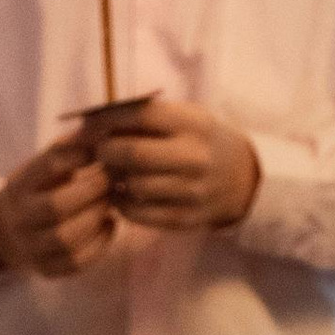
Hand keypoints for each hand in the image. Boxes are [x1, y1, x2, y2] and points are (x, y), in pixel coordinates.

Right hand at [0, 130, 117, 278]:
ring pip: (66, 238)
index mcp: (18, 186)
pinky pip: (76, 263)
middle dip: (93, 190)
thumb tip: (105, 124)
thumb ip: (70, 147)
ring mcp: (30, 248)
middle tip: (113, 178)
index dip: (79, 156)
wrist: (8, 232)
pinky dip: (100, 243)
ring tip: (111, 201)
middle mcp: (19, 220)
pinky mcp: (46, 271)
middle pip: (57, 206)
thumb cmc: (38, 189)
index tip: (100, 149)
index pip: (48, 166)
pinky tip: (109, 224)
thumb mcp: (44, 165)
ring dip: (97, 217)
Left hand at [89, 95, 259, 233]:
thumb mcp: (187, 118)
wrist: (244, 180)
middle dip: (107, 152)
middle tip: (100, 152)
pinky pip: (139, 213)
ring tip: (114, 173)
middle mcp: (194, 157)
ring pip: (134, 186)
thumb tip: (93, 119)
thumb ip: (148, 117)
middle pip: (133, 154)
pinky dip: (122, 204)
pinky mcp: (184, 218)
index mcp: (193, 123)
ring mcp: (191, 191)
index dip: (109, 118)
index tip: (91, 123)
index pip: (141, 115)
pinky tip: (123, 194)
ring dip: (114, 180)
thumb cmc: (202, 142)